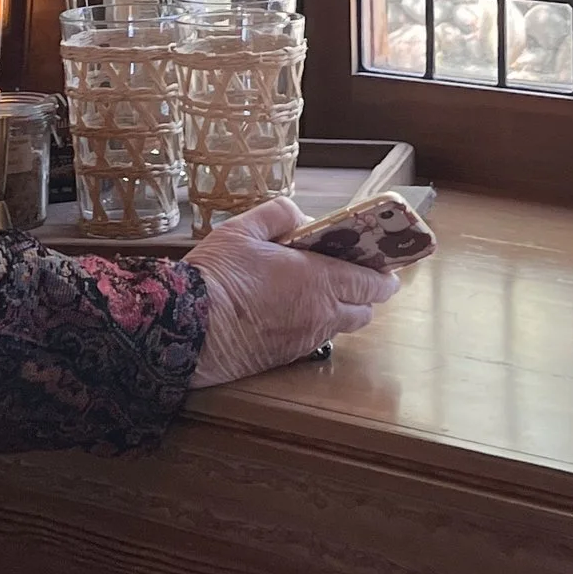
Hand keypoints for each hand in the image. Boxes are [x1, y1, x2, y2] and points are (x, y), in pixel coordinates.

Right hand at [190, 198, 396, 386]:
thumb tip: (300, 218)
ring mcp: (304, 340)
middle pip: (365, 312)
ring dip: (340, 312)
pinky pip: (314, 341)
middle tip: (355, 279)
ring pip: (340, 328)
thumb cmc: (216, 275)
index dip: (384, 276)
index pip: (373, 283)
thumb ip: (279, 214)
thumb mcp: (244, 229)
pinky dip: (313, 326)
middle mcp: (321, 314)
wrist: (186, 327)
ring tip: (318, 293)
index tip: (386, 267)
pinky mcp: (285, 358)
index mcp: (319, 279)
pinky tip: (291, 311)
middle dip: (367, 296)